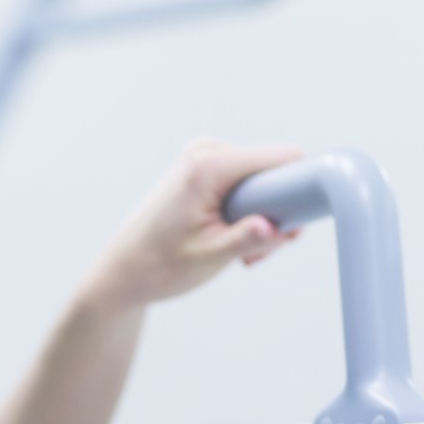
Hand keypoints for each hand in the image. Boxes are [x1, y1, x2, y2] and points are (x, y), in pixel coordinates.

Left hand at [81, 141, 303, 312]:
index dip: (300, 190)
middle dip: (277, 215)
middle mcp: (209, 151)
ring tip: (239, 254)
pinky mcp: (208, 170)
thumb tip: (279, 229)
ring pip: (266, 185)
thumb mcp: (209, 257)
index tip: (292, 227)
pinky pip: (249, 188)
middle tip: (254, 253)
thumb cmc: (158, 266)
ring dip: (263, 222)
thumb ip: (247, 239)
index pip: (284, 158)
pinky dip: (249, 217)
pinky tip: (230, 242)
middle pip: (277, 174)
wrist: (124, 272)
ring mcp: (208, 158)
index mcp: (209, 165)